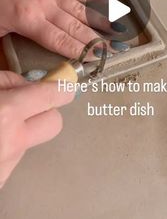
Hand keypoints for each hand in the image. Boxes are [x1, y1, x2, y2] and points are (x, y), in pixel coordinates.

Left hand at [0, 0, 109, 58]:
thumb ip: (11, 49)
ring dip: (103, 20)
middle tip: (116, 49)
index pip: (61, 40)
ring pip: (82, 9)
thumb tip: (25, 71)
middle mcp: (46, 6)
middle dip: (98, 40)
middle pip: (77, 27)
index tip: (97, 58)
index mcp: (30, 20)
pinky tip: (110, 1)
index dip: (81, 50)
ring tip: (120, 30)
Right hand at [0, 70, 73, 187]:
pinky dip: (8, 148)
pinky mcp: (3, 180)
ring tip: (0, 127)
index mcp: (8, 112)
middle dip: (46, 111)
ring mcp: (9, 164)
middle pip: (55, 122)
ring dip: (22, 132)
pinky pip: (16, 157)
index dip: (62, 86)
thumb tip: (28, 84)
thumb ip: (9, 82)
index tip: (66, 82)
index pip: (55, 95)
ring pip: (33, 141)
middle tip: (26, 105)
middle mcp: (14, 141)